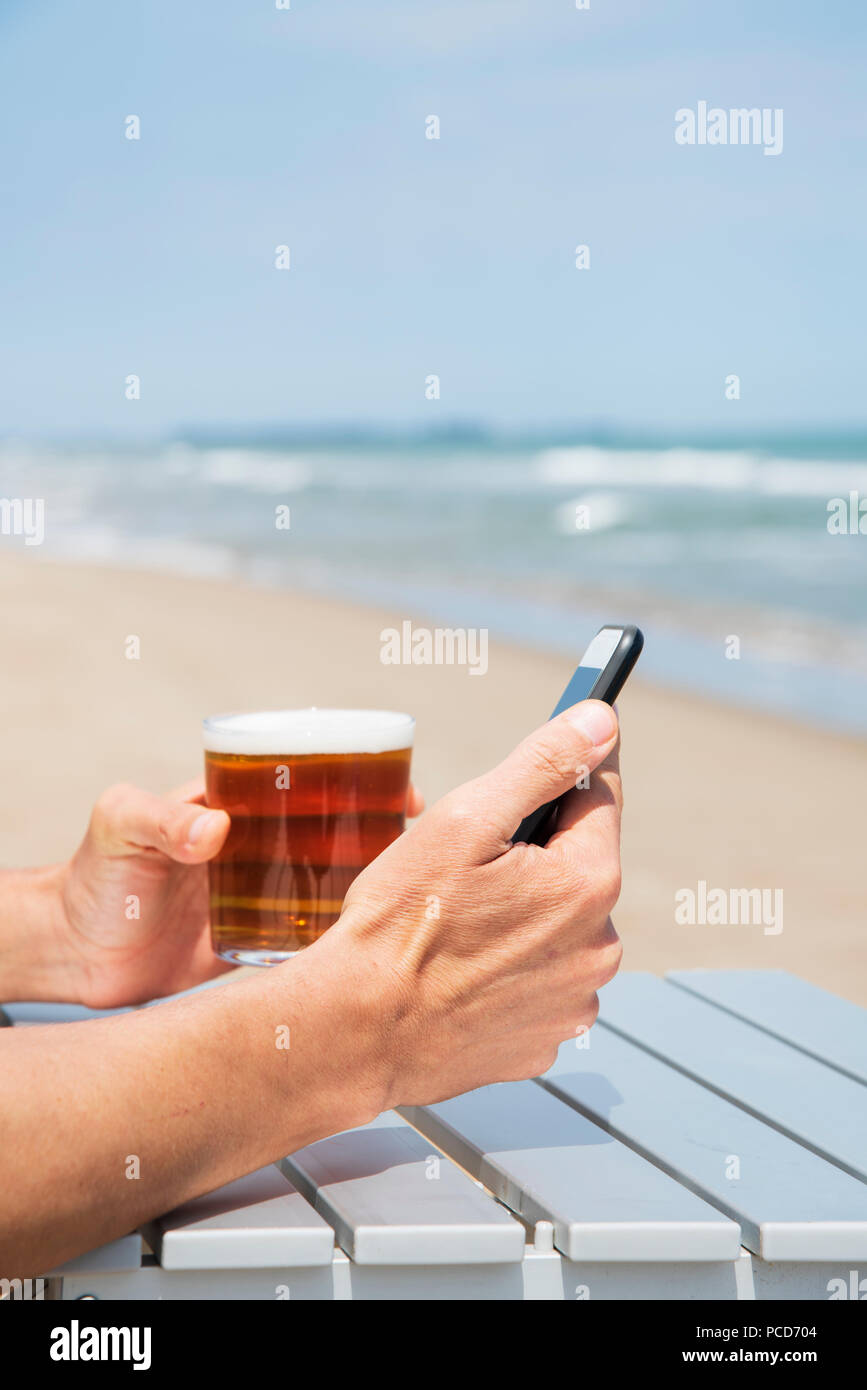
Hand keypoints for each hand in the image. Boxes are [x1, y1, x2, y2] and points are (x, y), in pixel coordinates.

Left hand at [57, 779, 424, 1007]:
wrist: (74, 952)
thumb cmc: (93, 876)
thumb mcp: (121, 826)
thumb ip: (160, 819)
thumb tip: (214, 829)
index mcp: (237, 806)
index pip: (309, 779)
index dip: (360, 777)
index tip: (401, 789)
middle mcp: (259, 845)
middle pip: (336, 830)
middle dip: (383, 832)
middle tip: (420, 849)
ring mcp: (262, 892)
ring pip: (333, 881)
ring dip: (371, 885)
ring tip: (409, 899)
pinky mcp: (256, 940)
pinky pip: (310, 936)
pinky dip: (340, 939)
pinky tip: (370, 949)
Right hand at [318, 699, 622, 1107]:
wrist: (356, 1033)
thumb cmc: (401, 923)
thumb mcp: (465, 819)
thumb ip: (542, 764)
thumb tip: (600, 721)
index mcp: (588, 884)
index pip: (598, 797)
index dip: (561, 776)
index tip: (538, 770)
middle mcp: (598, 948)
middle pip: (577, 867)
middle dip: (532, 856)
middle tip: (465, 868)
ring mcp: (573, 1002)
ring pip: (558, 927)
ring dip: (522, 915)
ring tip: (457, 924)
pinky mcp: (544, 1042)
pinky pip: (539, 981)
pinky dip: (509, 969)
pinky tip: (460, 969)